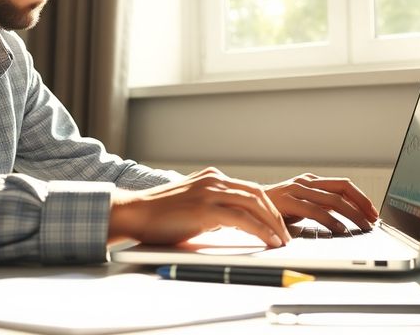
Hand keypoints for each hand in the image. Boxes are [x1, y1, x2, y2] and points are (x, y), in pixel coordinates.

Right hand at [108, 167, 290, 247]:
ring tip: (282, 241)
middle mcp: (213, 180)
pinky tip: (268, 241)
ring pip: (254, 204)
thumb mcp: (191, 207)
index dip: (267, 207)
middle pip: (257, 194)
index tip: (277, 223)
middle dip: (276, 215)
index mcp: (211, 178)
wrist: (133, 213)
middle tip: (286, 234)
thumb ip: (212, 210)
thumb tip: (233, 223)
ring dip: (273, 224)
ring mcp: (209, 192)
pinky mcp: (205, 209)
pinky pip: (242, 219)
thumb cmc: (157, 216)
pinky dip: (260, 231)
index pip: (249, 189)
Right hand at [265, 173, 379, 232]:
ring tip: (363, 226)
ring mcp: (296, 189)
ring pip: (332, 199)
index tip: (373, 212)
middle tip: (373, 219)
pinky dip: (330, 220)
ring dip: (351, 214)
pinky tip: (340, 229)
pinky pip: (314, 210)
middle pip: (342, 188)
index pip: (343, 185)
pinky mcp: (287, 201)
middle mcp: (306, 182)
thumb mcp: (301, 205)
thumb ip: (319, 206)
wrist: (245, 207)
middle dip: (362, 204)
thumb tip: (345, 215)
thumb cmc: (275, 209)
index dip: (361, 198)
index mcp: (311, 181)